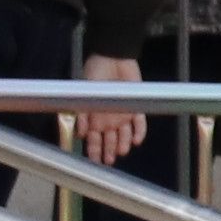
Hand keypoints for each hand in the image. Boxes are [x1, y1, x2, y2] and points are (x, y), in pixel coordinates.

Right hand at [68, 47, 143, 169]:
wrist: (112, 58)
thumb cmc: (94, 74)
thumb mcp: (84, 94)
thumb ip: (83, 114)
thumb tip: (81, 133)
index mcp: (94, 118)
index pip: (93, 140)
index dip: (93, 151)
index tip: (93, 163)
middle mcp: (109, 119)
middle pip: (109, 141)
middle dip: (108, 152)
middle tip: (108, 161)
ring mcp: (123, 115)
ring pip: (124, 136)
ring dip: (123, 144)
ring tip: (121, 152)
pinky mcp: (136, 108)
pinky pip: (140, 124)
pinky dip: (139, 133)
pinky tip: (137, 141)